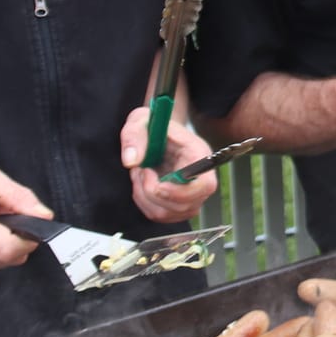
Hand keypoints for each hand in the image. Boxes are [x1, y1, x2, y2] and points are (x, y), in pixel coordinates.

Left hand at [121, 105, 218, 222]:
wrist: (155, 133)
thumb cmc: (152, 126)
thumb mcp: (140, 121)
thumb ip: (134, 137)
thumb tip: (131, 161)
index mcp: (198, 155)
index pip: (205, 186)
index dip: (181, 193)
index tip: (158, 185)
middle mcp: (199, 178)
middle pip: (186, 205)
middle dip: (153, 193)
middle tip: (142, 170)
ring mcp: (190, 194)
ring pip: (168, 214)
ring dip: (145, 197)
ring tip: (140, 174)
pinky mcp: (176, 205)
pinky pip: (159, 215)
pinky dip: (143, 202)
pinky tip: (141, 183)